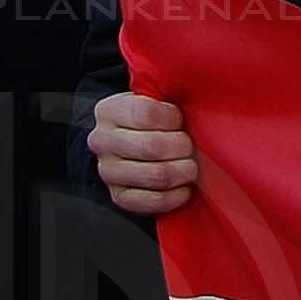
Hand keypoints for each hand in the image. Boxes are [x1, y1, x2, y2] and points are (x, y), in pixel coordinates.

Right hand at [89, 89, 195, 220]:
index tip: (181, 120)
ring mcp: (108, 172)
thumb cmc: (148, 118)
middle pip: (152, 146)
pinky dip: (174, 196)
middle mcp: (102, 142)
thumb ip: (166, 97)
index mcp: (109, 110)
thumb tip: (197, 103)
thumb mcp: (151, 98)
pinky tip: (185, 188)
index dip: (172, 118)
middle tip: (192, 146)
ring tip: (191, 165)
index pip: (146, 113)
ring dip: (181, 171)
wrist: (126, 141)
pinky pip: (151, 202)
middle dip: (181, 147)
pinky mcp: (118, 197)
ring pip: (154, 175)